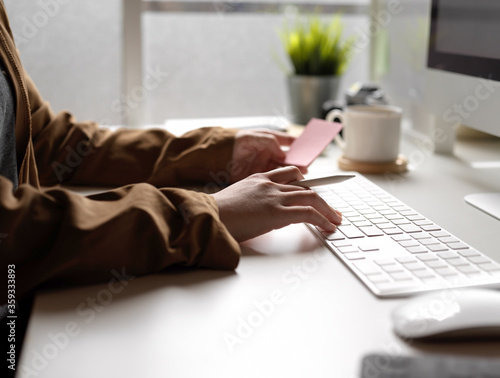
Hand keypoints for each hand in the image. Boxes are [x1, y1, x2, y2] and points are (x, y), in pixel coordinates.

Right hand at [213, 166, 341, 241]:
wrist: (207, 216)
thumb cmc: (217, 212)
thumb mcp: (237, 198)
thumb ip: (253, 200)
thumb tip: (263, 214)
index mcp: (259, 179)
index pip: (290, 174)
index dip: (306, 181)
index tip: (315, 187)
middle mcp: (270, 184)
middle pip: (306, 187)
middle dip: (322, 199)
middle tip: (332, 210)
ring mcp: (275, 197)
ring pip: (312, 198)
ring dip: (327, 210)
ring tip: (336, 220)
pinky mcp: (278, 212)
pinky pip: (308, 213)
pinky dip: (322, 219)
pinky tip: (328, 226)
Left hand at [229, 129, 304, 182]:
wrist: (218, 155)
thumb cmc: (235, 141)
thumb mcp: (254, 137)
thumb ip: (270, 142)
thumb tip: (284, 153)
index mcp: (271, 142)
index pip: (290, 143)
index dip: (301, 145)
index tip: (310, 148)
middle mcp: (271, 155)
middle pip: (289, 159)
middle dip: (299, 163)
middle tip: (308, 166)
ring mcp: (266, 167)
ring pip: (284, 171)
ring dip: (293, 175)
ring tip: (302, 177)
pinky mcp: (261, 178)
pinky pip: (275, 181)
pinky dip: (283, 183)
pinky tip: (289, 185)